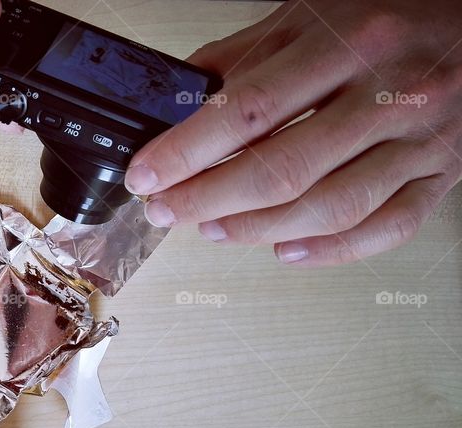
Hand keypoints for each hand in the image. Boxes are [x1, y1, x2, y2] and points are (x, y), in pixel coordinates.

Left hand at [125, 0, 461, 265]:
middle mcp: (387, 93)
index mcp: (348, 44)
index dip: (187, 151)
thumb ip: (245, 57)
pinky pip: (386, 227)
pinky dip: (330, 250)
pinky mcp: (441, 174)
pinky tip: (285, 249)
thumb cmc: (396, 15)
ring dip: (257, 228)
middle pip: (281, 170)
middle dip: (208, 199)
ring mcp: (419, 140)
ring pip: (330, 207)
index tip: (148, 176)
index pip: (249, 110)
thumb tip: (180, 102)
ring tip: (212, 228)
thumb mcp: (313, 14)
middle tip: (168, 210)